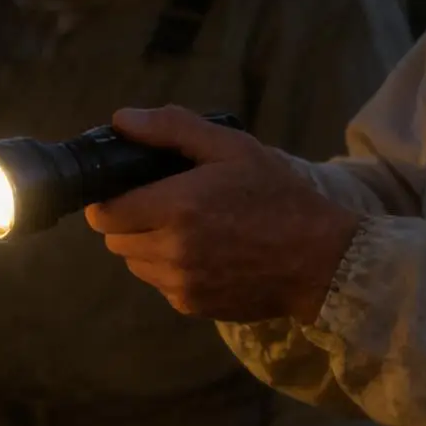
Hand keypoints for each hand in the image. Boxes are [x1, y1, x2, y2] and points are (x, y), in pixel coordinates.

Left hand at [83, 106, 359, 323]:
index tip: (126, 190)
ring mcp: (180, 283)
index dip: (110, 200)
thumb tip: (121, 120)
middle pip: (115, 240)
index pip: (105, 213)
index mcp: (176, 207)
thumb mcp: (232, 148)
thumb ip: (172, 129)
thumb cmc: (278, 197)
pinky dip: (169, 270)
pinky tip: (202, 255)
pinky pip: (160, 284)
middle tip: (160, 206)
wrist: (321, 260)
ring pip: (135, 264)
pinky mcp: (191, 305)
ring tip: (183, 230)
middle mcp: (171, 250)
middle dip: (128, 221)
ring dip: (147, 247)